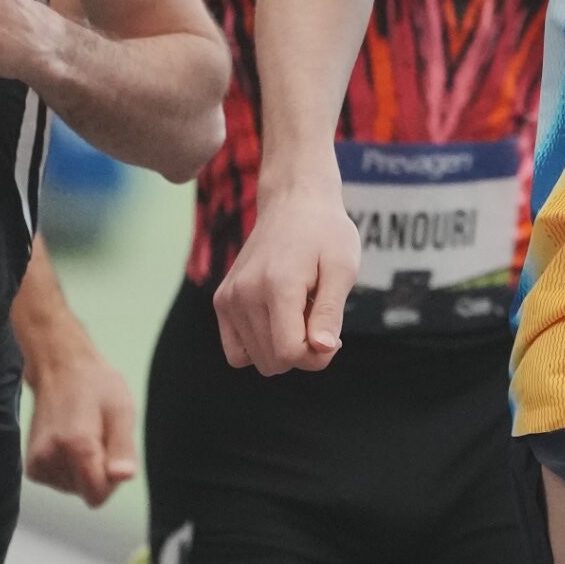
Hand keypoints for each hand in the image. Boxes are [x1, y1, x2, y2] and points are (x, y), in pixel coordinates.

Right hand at [21, 332, 140, 504]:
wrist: (59, 369)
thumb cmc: (95, 386)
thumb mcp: (121, 411)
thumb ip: (123, 449)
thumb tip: (122, 477)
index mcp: (76, 446)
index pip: (97, 495)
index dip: (111, 480)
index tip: (111, 451)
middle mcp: (50, 458)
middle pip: (87, 493)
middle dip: (99, 471)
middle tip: (98, 436)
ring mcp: (37, 464)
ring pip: (75, 489)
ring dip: (85, 468)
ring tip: (84, 433)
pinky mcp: (32, 467)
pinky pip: (61, 483)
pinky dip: (70, 468)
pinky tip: (70, 441)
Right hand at [210, 177, 355, 375]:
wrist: (293, 202)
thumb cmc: (326, 234)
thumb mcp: (342, 268)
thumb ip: (331, 312)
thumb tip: (322, 350)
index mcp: (277, 286)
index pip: (289, 353)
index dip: (317, 357)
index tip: (333, 337)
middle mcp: (244, 294)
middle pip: (272, 362)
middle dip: (302, 354)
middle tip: (318, 321)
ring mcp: (228, 298)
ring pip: (254, 360)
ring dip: (281, 348)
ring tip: (299, 314)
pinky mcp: (222, 301)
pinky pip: (236, 351)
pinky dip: (259, 346)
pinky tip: (279, 321)